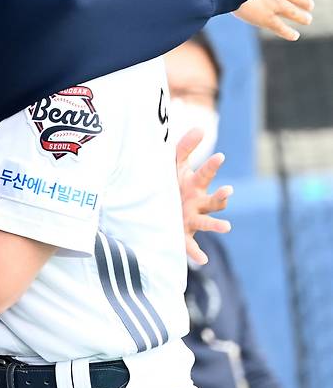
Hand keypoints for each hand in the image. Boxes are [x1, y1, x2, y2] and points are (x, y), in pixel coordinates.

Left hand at [177, 128, 232, 264]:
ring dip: (217, 225)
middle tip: (228, 190)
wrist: (158, 209)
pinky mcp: (182, 234)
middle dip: (221, 196)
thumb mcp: (174, 165)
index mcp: (195, 185)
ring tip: (227, 227)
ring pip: (206, 222)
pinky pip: (190, 245)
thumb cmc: (170, 184)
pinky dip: (196, 253)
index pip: (206, 174)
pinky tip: (202, 260)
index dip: (212, 165)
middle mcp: (197, 203)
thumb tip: (201, 127)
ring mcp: (192, 220)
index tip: (219, 156)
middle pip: (213, 200)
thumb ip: (185, 147)